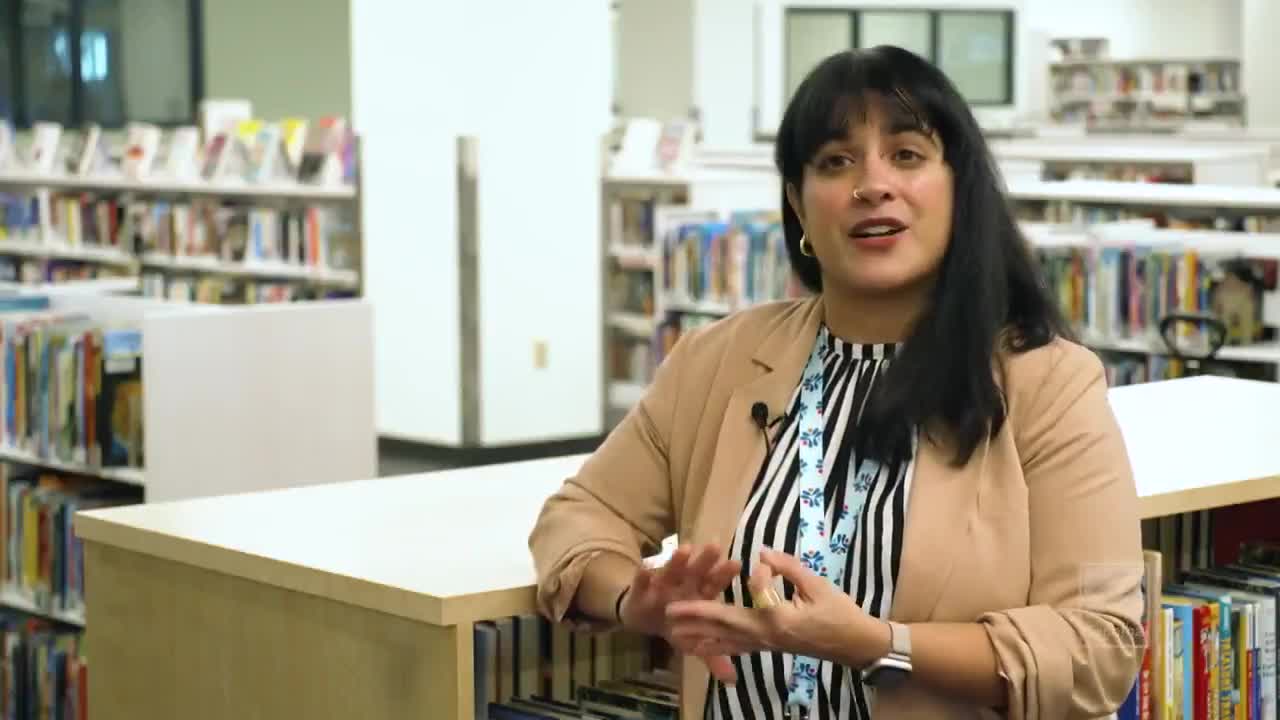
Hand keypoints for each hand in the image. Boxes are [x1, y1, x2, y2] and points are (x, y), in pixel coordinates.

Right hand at [618, 543, 740, 683]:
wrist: (642, 617)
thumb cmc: (675, 624)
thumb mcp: (692, 642)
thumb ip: (711, 656)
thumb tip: (732, 679)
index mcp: (699, 596)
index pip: (714, 584)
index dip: (724, 575)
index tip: (736, 564)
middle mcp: (683, 585)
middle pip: (696, 572)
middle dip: (705, 560)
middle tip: (715, 547)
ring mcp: (662, 584)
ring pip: (671, 571)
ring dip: (677, 562)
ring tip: (685, 550)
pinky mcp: (641, 587)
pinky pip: (641, 580)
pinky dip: (643, 575)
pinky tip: (646, 566)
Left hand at [665, 548, 889, 673]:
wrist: (855, 644)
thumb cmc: (839, 612)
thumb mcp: (816, 585)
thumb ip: (787, 567)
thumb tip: (762, 553)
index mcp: (777, 619)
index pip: (751, 596)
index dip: (757, 575)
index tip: (765, 561)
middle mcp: (766, 636)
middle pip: (724, 626)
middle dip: (696, 617)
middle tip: (668, 611)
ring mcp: (766, 645)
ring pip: (726, 640)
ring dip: (699, 635)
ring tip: (674, 633)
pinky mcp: (769, 647)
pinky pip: (737, 648)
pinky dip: (717, 646)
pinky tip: (703, 646)